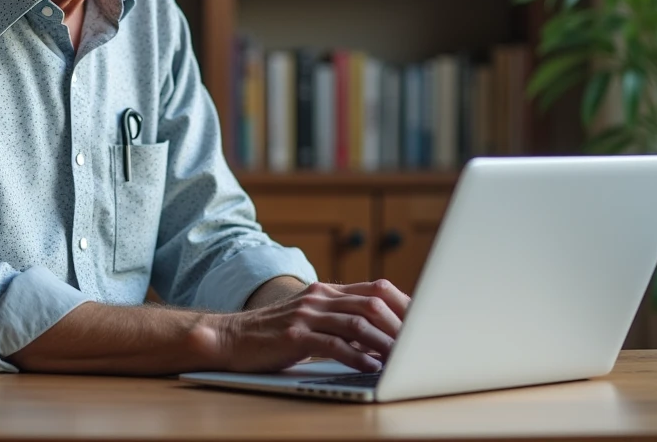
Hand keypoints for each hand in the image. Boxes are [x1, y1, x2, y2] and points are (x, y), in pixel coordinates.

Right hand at [211, 280, 410, 372]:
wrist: (231, 337)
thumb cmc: (274, 334)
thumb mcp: (310, 318)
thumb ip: (340, 320)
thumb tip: (379, 336)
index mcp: (327, 291)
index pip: (376, 289)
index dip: (404, 305)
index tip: (424, 322)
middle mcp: (319, 298)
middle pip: (372, 303)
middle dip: (401, 325)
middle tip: (421, 344)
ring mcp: (306, 315)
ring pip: (357, 323)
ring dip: (384, 343)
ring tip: (403, 359)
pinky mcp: (294, 337)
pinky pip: (334, 345)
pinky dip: (357, 357)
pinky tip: (371, 368)